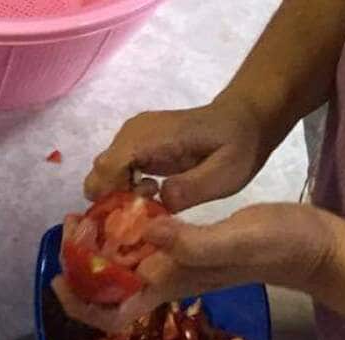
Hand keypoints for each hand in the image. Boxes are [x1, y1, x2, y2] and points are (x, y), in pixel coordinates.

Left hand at [53, 203, 334, 333]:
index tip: (60, 279)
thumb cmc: (273, 246)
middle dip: (79, 265)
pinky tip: (120, 205)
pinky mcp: (181, 244)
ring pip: (119, 264)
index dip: (80, 306)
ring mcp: (171, 263)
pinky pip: (140, 242)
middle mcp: (161, 280)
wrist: (306, 242)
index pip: (112, 315)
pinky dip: (122, 228)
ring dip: (95, 244)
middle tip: (69, 227)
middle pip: (106, 288)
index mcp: (166, 287)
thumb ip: (190, 242)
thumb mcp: (232, 241)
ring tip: (83, 215)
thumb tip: (145, 232)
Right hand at [84, 98, 273, 212]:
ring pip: (102, 174)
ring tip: (153, 199)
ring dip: (119, 196)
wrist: (245, 120)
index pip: (107, 169)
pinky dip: (124, 188)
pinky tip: (152, 192)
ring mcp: (130, 137)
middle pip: (98, 174)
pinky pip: (114, 171)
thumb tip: (158, 199)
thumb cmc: (238, 146)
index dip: (113, 198)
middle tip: (145, 210)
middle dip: (114, 200)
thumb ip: (190, 188)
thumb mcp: (226, 173)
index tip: (136, 215)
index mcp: (149, 137)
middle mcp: (131, 133)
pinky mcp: (134, 144)